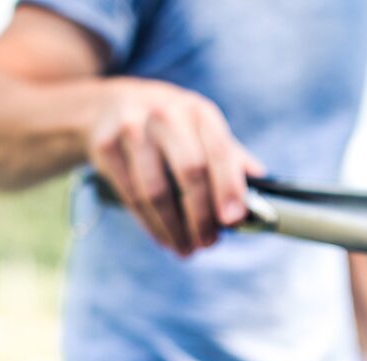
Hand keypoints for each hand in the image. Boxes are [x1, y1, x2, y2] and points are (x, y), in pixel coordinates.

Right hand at [86, 78, 264, 256]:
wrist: (106, 106)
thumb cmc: (166, 124)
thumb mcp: (198, 127)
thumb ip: (229, 154)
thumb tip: (261, 181)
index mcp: (197, 111)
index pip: (219, 151)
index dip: (229, 188)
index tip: (234, 221)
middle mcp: (166, 114)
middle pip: (189, 172)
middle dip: (202, 215)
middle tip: (209, 243)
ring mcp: (132, 129)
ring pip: (156, 191)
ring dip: (174, 228)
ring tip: (187, 248)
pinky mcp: (105, 147)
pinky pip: (131, 197)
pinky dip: (151, 225)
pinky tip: (164, 239)